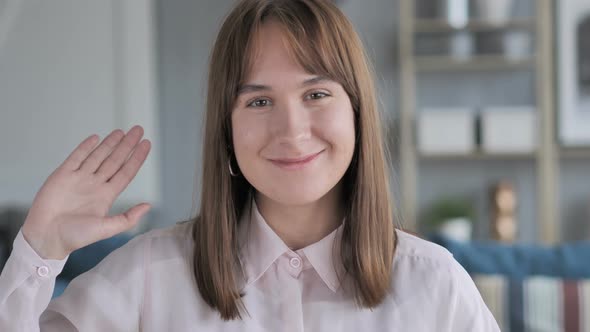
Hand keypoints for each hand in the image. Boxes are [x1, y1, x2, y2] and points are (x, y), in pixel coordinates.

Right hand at [21, 125, 151, 259]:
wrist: (46, 237)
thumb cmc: (75, 237)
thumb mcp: (106, 229)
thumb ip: (128, 218)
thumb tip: (148, 206)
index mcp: (106, 196)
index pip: (126, 172)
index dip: (136, 158)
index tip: (147, 144)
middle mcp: (95, 184)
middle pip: (115, 160)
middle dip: (127, 145)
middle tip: (138, 130)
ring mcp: (79, 178)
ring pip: (98, 156)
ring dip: (109, 143)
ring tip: (122, 131)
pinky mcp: (62, 175)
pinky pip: (76, 157)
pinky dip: (85, 147)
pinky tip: (96, 138)